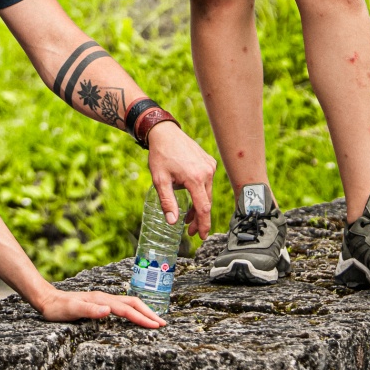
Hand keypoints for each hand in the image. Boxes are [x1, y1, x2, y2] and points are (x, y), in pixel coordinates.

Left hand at [35, 285, 162, 328]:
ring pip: (128, 303)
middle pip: (132, 303)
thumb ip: (89, 310)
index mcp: (101, 300)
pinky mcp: (99, 304)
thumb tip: (108, 310)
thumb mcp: (71, 310)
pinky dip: (134, 310)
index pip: (127, 309)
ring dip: (143, 311)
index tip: (156, 325)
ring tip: (155, 320)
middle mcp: (104, 298)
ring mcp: (102, 300)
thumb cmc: (57, 308)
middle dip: (148, 313)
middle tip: (163, 324)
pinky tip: (135, 316)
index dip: (142, 318)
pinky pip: (122, 306)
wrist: (46, 300)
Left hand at [147, 123, 217, 237]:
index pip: (203, 208)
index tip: (202, 236)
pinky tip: (191, 195)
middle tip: (190, 230)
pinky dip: (201, 192)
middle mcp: (206, 172)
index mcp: (195, 178)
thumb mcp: (160, 180)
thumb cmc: (160, 154)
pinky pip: (207, 182)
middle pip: (206, 202)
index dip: (203, 225)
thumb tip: (172, 222)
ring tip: (188, 216)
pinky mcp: (209, 161)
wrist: (165, 132)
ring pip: (207, 193)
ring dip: (199, 205)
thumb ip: (167, 202)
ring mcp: (210, 166)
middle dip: (199, 218)